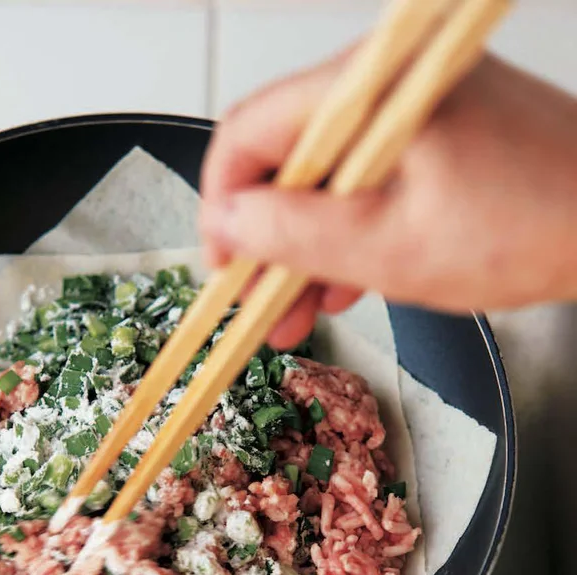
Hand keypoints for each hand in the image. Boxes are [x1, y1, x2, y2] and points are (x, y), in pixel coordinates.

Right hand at [200, 52, 576, 348]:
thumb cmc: (529, 231)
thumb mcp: (389, 248)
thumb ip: (296, 233)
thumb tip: (229, 221)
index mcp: (373, 88)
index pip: (252, 130)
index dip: (224, 203)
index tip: (224, 263)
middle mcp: (390, 81)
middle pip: (289, 155)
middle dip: (268, 238)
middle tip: (260, 302)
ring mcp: (418, 107)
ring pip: (330, 175)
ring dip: (308, 246)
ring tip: (299, 314)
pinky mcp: (442, 133)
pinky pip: (373, 179)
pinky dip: (353, 231)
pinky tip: (345, 283)